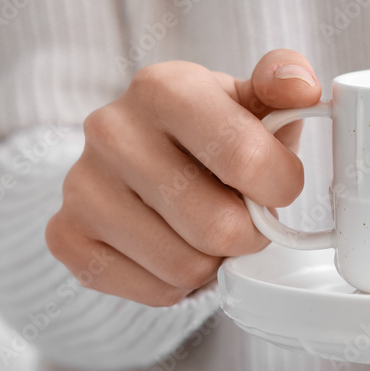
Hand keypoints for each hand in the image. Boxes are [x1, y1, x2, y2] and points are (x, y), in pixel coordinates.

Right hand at [45, 50, 321, 305]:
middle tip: (246, 216)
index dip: (281, 186)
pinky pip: (154, 290)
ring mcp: (81, 185)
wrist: (146, 156)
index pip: (245, 158)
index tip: (280, 184)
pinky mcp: (67, 236)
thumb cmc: (213, 131)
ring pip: (186, 267)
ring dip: (214, 260)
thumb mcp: (254, 98)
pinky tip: (174, 246)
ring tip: (207, 229)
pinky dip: (178, 283)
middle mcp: (110, 130)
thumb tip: (303, 86)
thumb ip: (285, 80)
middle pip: (217, 226)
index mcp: (163, 87)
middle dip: (250, 233)